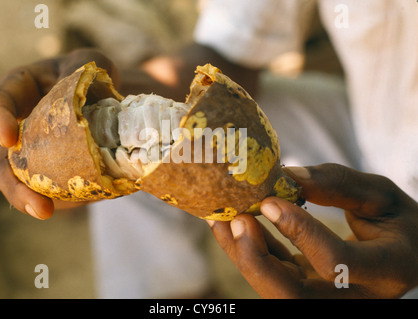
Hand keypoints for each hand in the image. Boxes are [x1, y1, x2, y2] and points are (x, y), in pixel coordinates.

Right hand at [0, 48, 118, 219]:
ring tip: (48, 212)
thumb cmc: (92, 76)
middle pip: (4, 161)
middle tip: (34, 202)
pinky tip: (84, 200)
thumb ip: (85, 69)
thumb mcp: (90, 62)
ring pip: (25, 183)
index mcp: (20, 91)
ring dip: (33, 201)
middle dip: (14, 185)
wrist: (106, 100)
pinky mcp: (55, 171)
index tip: (7, 138)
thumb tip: (89, 96)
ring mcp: (36, 154)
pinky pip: (55, 190)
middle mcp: (21, 127)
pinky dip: (66, 199)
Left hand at [208, 163, 417, 297]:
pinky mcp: (306, 290)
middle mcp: (353, 297)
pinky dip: (249, 252)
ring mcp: (325, 299)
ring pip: (273, 290)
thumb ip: (340, 184)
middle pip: (292, 295)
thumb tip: (288, 175)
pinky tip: (232, 224)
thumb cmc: (397, 223)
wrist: (400, 254)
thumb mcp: (382, 196)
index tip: (272, 200)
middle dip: (255, 259)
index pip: (336, 263)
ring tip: (219, 218)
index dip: (301, 232)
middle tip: (234, 219)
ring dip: (242, 255)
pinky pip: (272, 277)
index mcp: (385, 271)